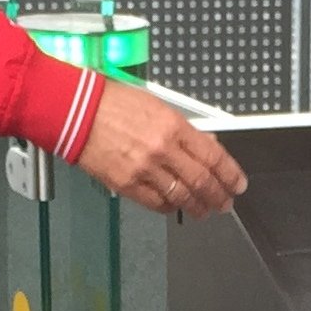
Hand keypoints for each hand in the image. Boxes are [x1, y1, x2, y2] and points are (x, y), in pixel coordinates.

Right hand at [73, 79, 246, 217]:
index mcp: (172, 125)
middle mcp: (162, 149)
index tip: (238, 183)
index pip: (213, 156)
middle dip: (219, 196)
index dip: (230, 174)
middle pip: (203, 182)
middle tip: (226, 203)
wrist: (71, 109)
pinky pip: (157, 203)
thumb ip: (182, 128)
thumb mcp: (154, 104)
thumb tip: (205, 143)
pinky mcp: (127, 184)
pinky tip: (175, 206)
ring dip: (198, 207)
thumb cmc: (107, 101)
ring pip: (182, 197)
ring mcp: (145, 169)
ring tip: (205, 210)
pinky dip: (170, 207)